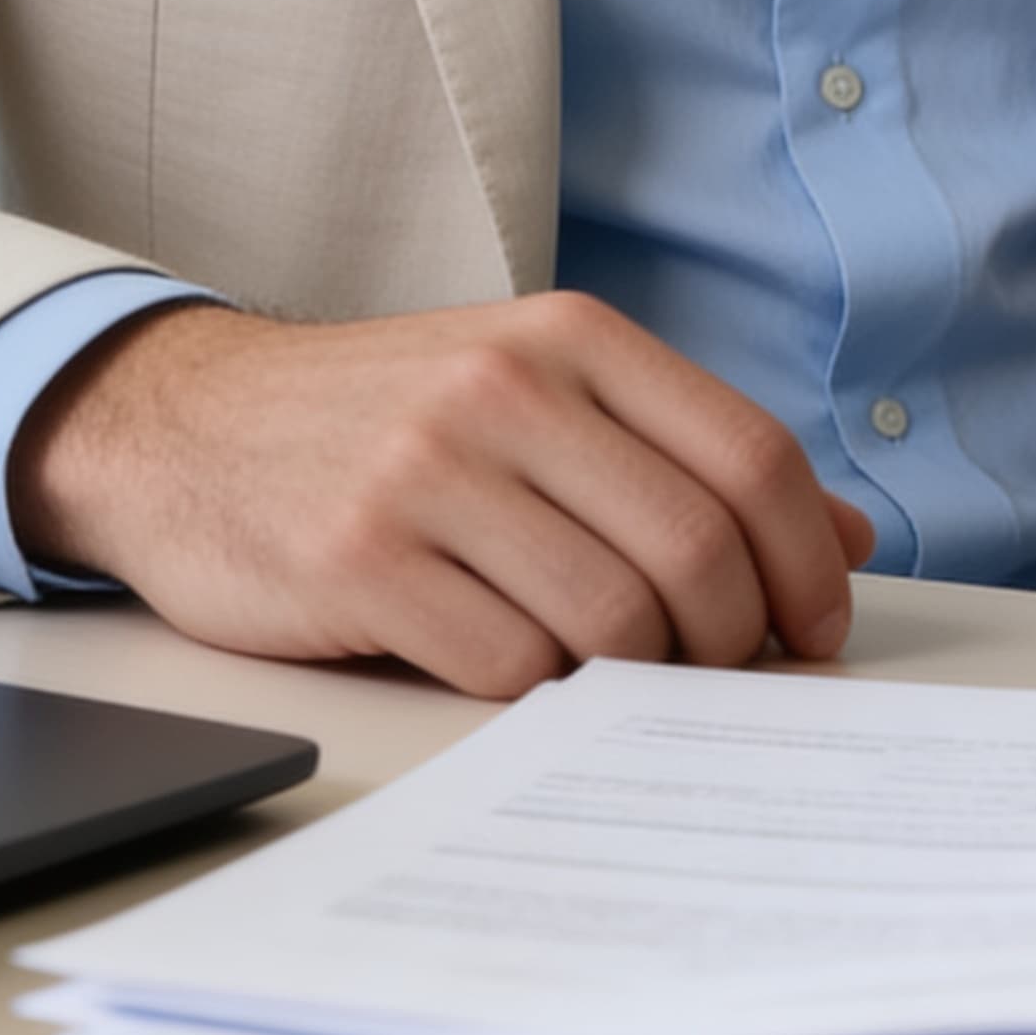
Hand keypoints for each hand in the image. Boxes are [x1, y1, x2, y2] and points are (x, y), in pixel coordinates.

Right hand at [9, 291, 877, 698]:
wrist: (187, 423)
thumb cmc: (384, 419)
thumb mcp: (536, 392)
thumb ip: (682, 452)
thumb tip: (848, 539)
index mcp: (568, 336)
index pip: (750, 455)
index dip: (809, 562)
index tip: (817, 630)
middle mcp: (505, 387)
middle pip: (696, 550)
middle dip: (732, 644)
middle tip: (716, 678)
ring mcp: (428, 471)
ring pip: (610, 622)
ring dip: (635, 679)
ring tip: (612, 679)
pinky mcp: (361, 560)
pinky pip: (507, 670)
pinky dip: (536, 697)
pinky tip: (514, 673)